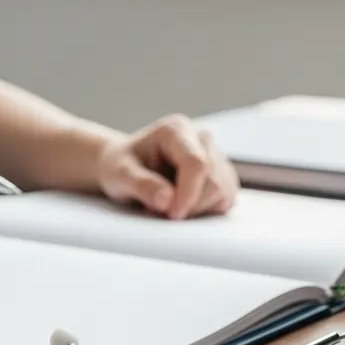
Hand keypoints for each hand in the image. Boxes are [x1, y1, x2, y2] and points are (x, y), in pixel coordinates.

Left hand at [92, 114, 238, 219]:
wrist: (127, 167)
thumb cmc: (121, 167)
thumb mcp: (119, 174)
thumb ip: (141, 184)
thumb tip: (166, 200)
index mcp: (177, 130)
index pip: (196, 163)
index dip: (188, 193)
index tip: (172, 214)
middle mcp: (202, 138)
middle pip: (212, 182)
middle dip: (187, 205)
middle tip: (156, 209)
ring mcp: (216, 157)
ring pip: (222, 194)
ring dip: (195, 209)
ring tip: (166, 205)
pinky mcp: (223, 177)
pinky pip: (225, 201)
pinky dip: (204, 211)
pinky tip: (182, 205)